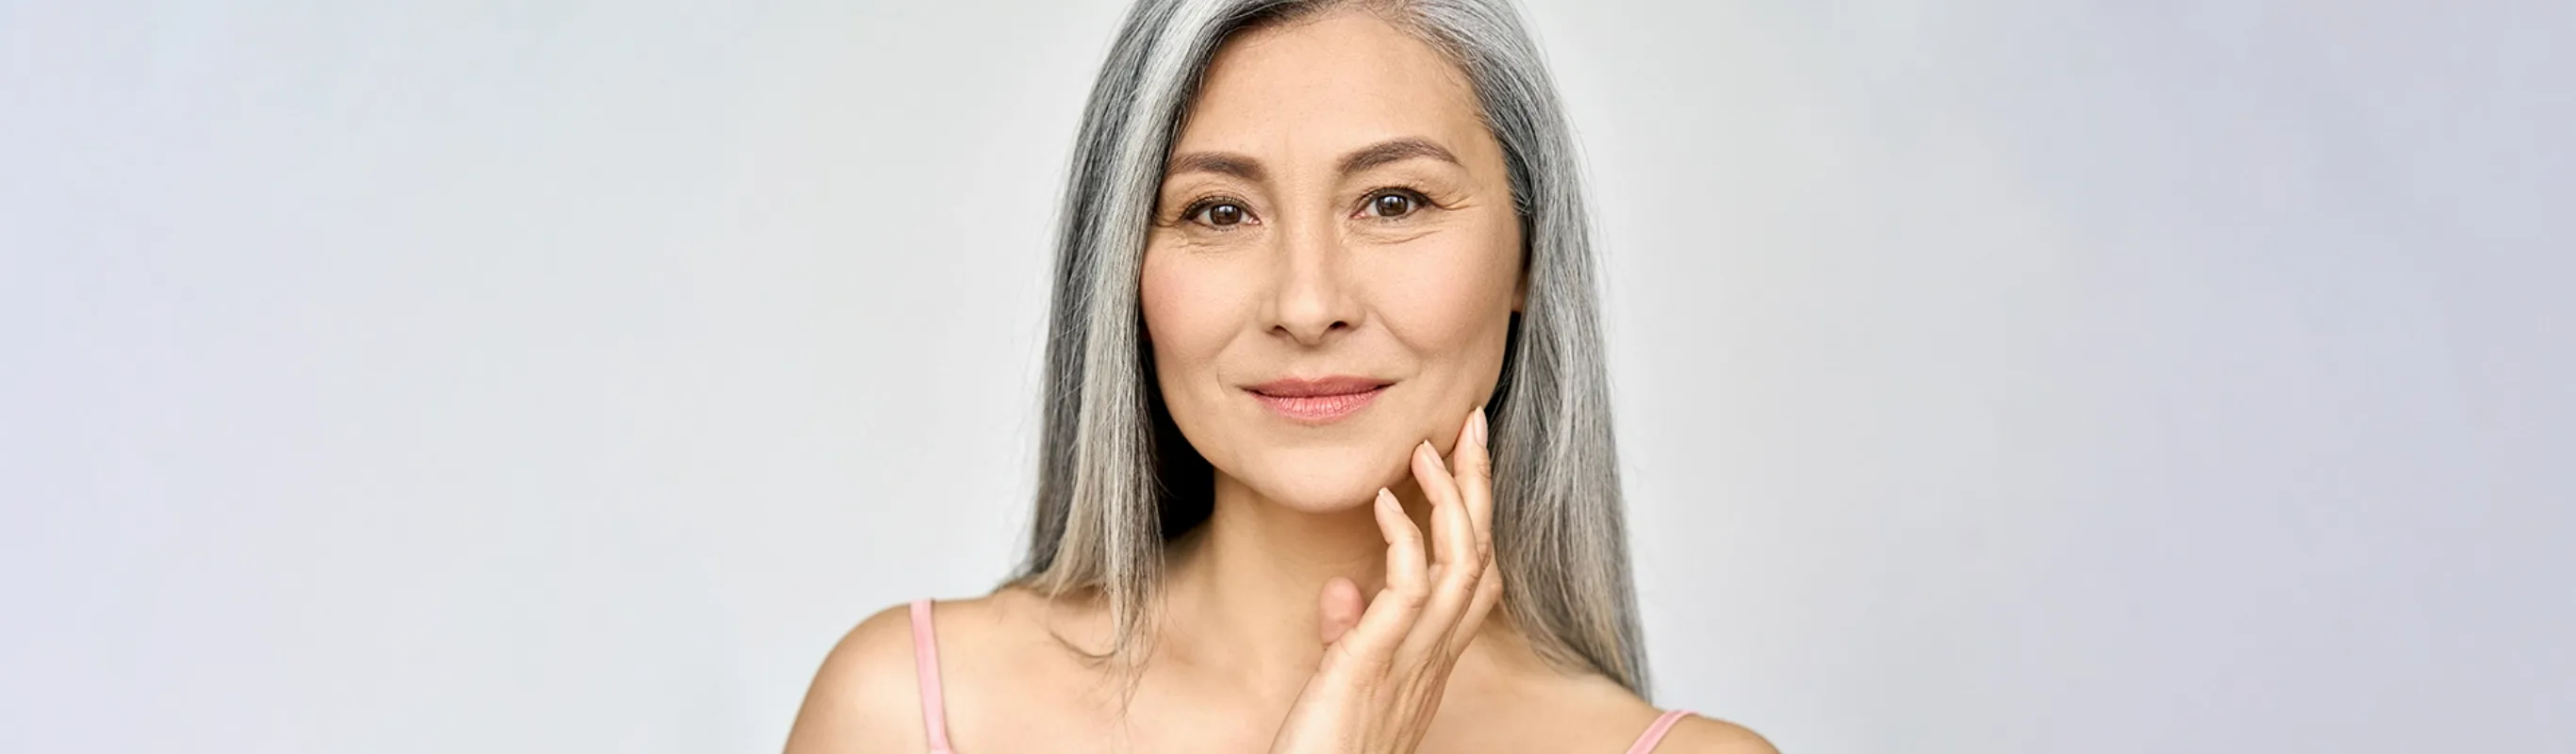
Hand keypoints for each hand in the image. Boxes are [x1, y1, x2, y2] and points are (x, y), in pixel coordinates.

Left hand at [1269, 407, 1503, 753]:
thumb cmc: (1324, 748)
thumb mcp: (1343, 681)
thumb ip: (1350, 634)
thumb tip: (1342, 589)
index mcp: (1433, 658)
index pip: (1476, 574)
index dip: (1478, 513)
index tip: (1466, 458)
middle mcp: (1436, 657)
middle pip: (1483, 555)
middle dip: (1481, 485)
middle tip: (1474, 424)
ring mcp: (1412, 661)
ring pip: (1464, 564)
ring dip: (1452, 498)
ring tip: (1432, 444)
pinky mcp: (1375, 665)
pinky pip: (1408, 589)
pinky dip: (1403, 537)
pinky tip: (1385, 500)